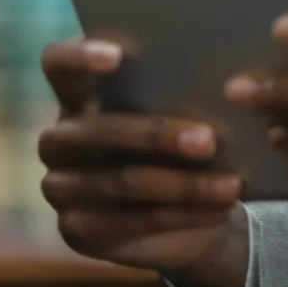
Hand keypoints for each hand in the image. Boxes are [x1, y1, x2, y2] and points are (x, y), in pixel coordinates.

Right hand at [37, 37, 249, 286]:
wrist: (180, 212)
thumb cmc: (178, 144)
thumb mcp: (179, 116)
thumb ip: (181, 98)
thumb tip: (223, 87)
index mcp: (75, 96)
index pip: (57, 65)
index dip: (79, 57)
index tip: (117, 56)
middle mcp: (58, 141)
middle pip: (97, 131)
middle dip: (155, 135)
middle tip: (208, 141)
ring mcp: (61, 189)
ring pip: (122, 182)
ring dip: (183, 186)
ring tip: (230, 185)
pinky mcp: (76, 231)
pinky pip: (130, 224)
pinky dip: (180, 217)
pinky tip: (216, 211)